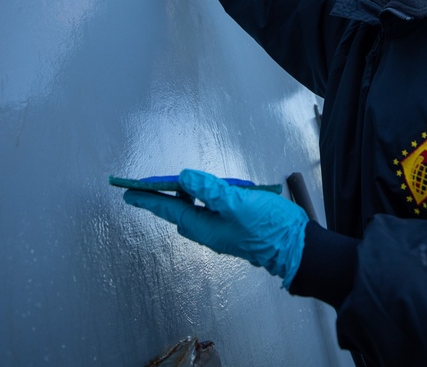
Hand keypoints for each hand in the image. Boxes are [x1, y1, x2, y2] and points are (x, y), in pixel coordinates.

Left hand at [123, 169, 306, 287]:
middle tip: (150, 184)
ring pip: (198, 210)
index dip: (149, 199)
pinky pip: (214, 211)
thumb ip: (210, 190)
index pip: (170, 208)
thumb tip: (184, 178)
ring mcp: (224, 231)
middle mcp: (210, 231)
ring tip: (186, 182)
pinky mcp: (237, 227)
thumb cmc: (268, 228)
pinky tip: (219, 190)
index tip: (128, 192)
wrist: (297, 247)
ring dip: (190, 196)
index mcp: (205, 227)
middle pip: (181, 210)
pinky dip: (209, 198)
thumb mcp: (238, 204)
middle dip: (165, 197)